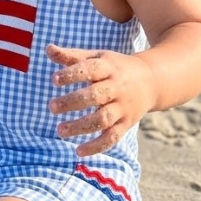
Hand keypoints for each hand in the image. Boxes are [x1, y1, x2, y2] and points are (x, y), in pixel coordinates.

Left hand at [46, 43, 156, 157]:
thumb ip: (72, 56)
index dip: (72, 74)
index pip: (91, 70)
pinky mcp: (126, 124)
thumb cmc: (116, 67)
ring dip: (81, 126)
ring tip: (60, 130)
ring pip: (103, 119)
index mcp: (109, 68)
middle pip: (96, 96)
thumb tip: (48, 49)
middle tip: (52, 107)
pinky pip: (112, 137)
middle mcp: (117, 87)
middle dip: (73, 102)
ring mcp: (122, 107)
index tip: (54, 80)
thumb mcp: (97, 57)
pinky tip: (78, 151)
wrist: (152, 81)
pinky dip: (96, 146)